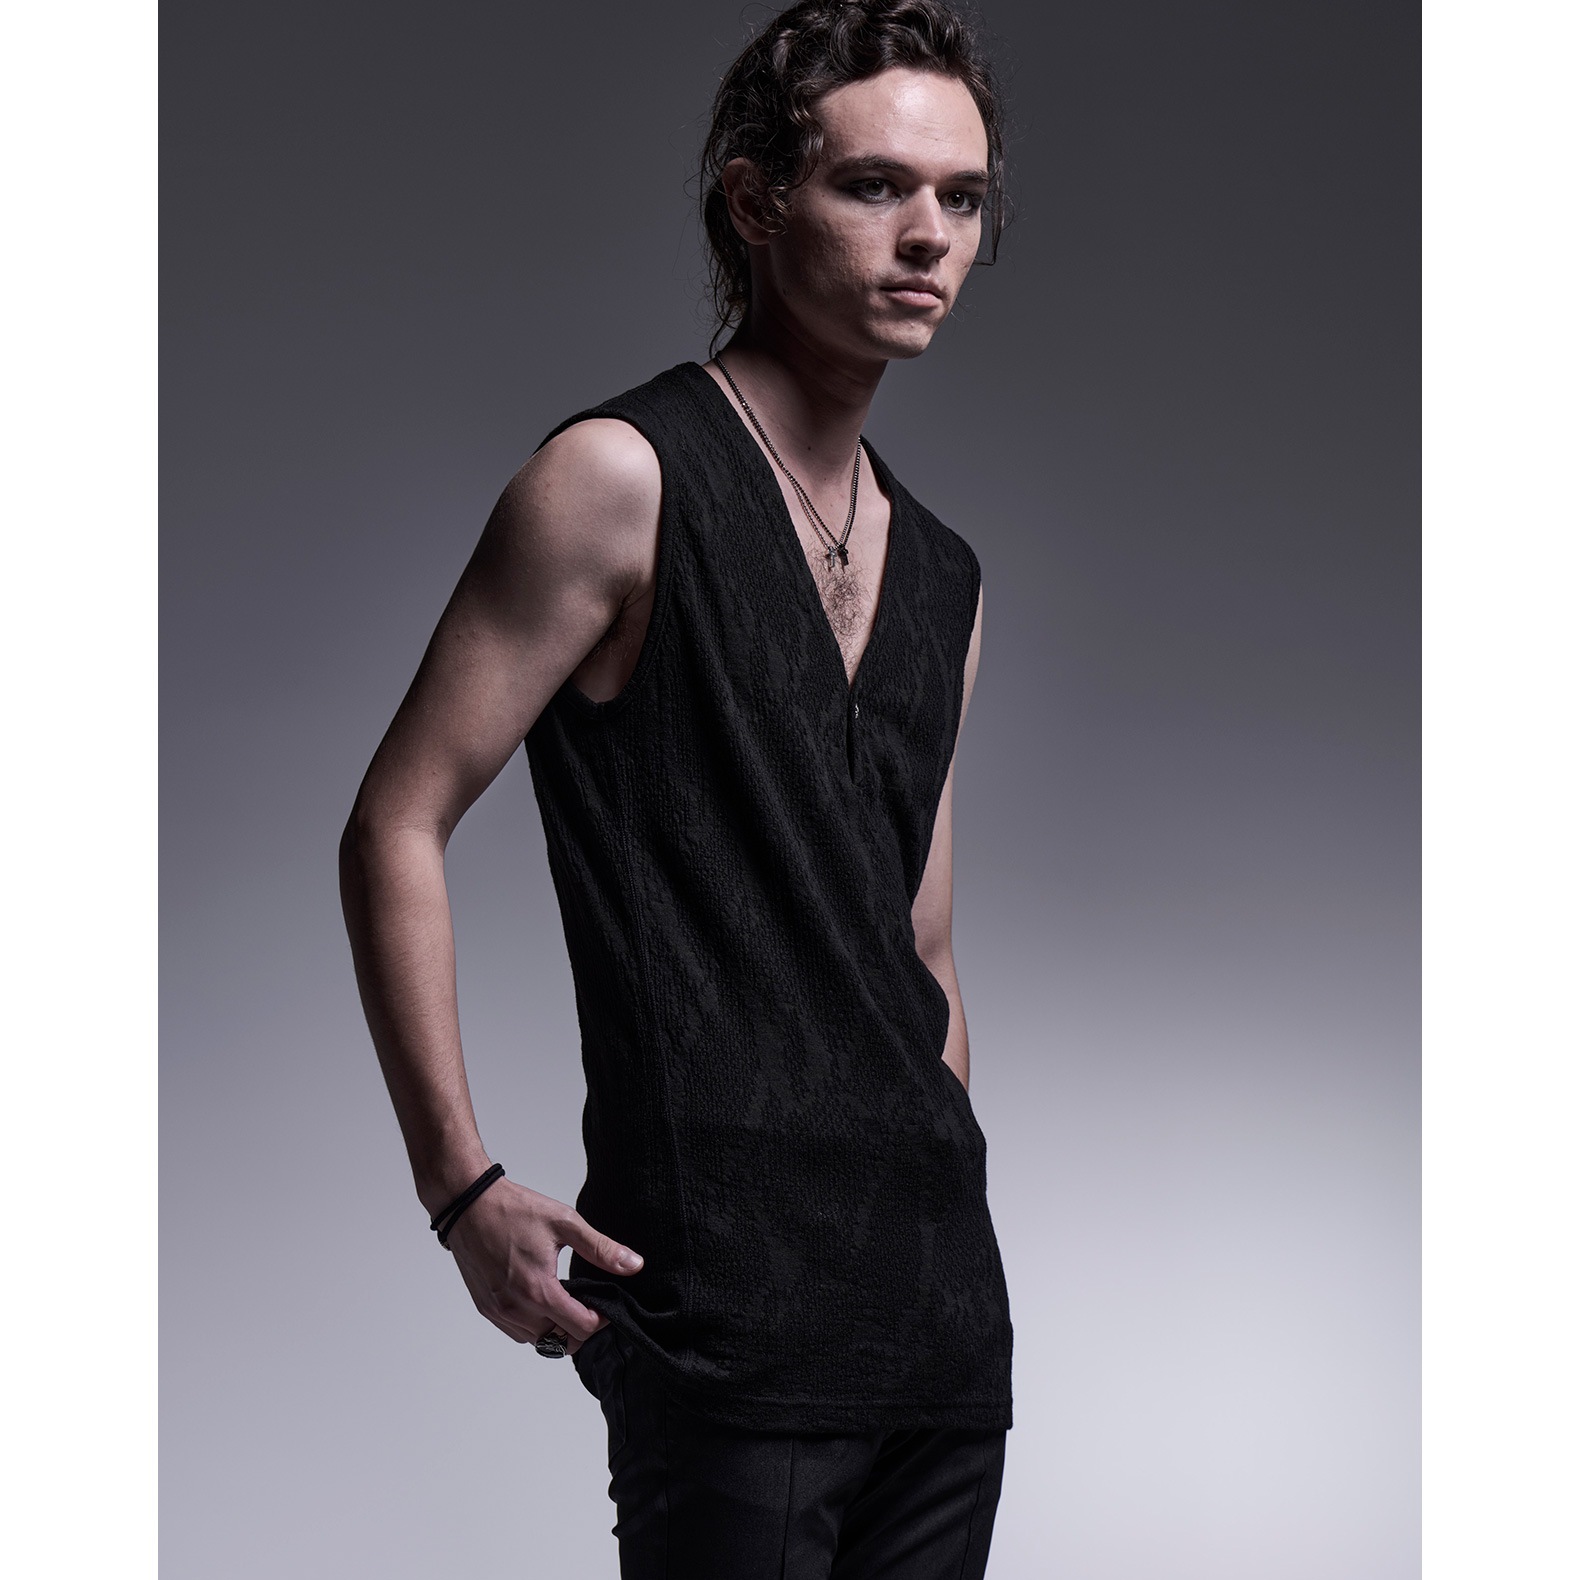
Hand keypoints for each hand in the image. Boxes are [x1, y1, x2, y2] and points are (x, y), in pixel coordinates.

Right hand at [442, 1178, 642, 1354]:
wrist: (469, 1205)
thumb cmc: (513, 1210)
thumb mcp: (565, 1222)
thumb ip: (601, 1249)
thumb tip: (633, 1265)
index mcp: (538, 1289)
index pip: (580, 1328)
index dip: (600, 1321)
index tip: (604, 1306)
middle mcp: (515, 1308)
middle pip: (559, 1342)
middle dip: (579, 1329)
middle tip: (587, 1305)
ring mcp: (497, 1311)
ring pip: (536, 1341)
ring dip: (555, 1330)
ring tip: (565, 1302)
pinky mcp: (485, 1308)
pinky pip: (516, 1333)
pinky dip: (533, 1327)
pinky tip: (540, 1302)